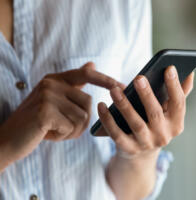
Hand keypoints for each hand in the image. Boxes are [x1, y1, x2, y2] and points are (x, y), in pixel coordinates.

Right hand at [0, 62, 122, 170]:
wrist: (8, 139)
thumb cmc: (37, 122)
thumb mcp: (55, 100)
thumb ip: (74, 84)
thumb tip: (92, 64)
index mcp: (55, 79)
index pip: (87, 74)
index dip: (106, 80)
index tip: (123, 87)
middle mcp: (51, 83)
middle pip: (88, 103)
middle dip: (80, 122)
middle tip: (61, 127)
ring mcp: (47, 96)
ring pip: (82, 117)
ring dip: (72, 131)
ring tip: (54, 130)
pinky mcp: (45, 112)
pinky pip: (72, 127)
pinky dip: (63, 136)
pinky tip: (48, 134)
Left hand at [96, 65, 193, 159]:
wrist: (141, 153)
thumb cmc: (156, 123)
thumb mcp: (169, 112)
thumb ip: (179, 93)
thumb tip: (190, 72)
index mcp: (176, 123)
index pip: (179, 103)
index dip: (175, 86)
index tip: (170, 68)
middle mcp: (163, 136)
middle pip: (155, 114)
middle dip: (147, 95)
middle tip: (139, 78)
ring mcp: (146, 144)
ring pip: (135, 124)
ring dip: (124, 105)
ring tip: (114, 89)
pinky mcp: (129, 149)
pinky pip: (117, 134)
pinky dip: (108, 120)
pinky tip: (101, 105)